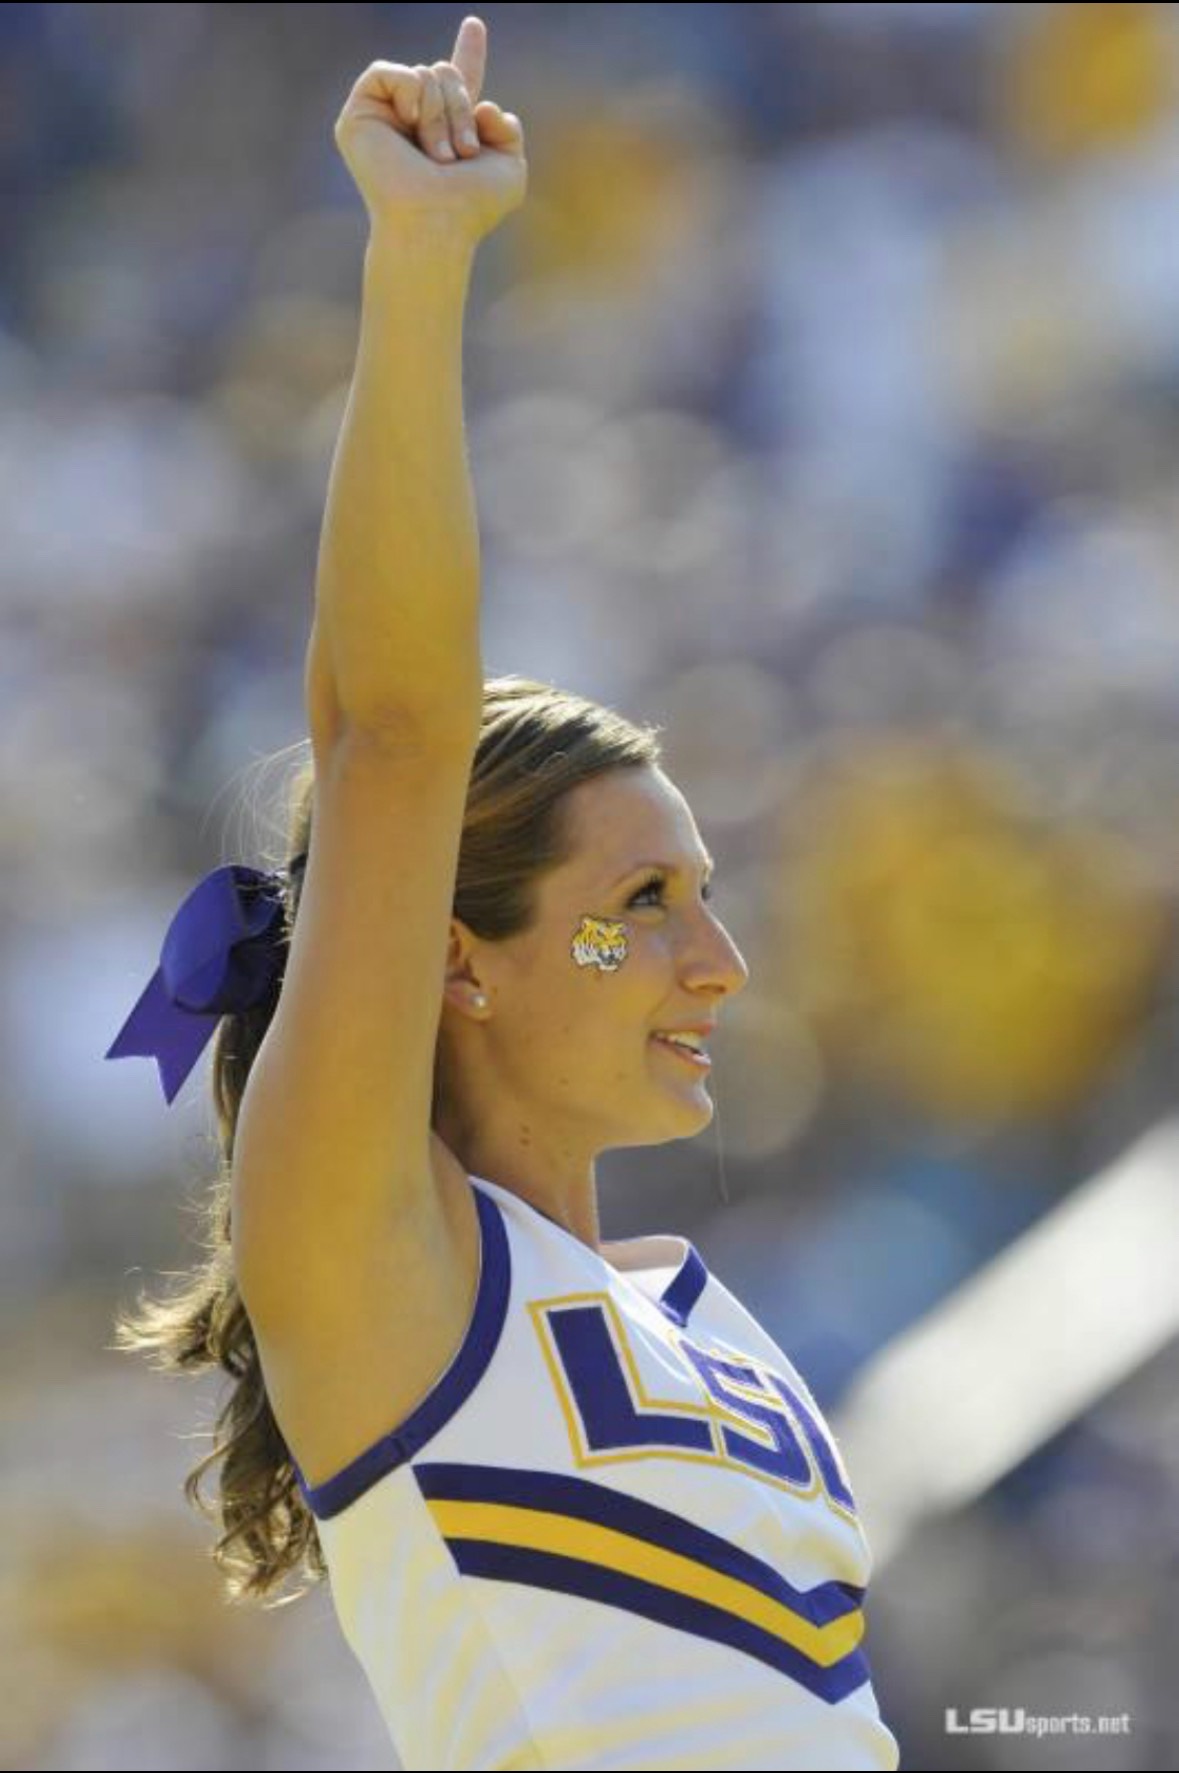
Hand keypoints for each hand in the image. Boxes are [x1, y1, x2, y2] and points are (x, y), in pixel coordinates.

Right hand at [333, 16, 526, 244]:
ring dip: (442, 114)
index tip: (475, 25)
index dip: (469, 53)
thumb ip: (508, 129)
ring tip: (439, 157)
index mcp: (447, 129)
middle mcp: (414, 120)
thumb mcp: (509, 168)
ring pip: (424, 73)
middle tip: (463, 152)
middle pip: (445, 71)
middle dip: (462, 106)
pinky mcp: (359, 116)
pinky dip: (410, 92)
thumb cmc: (473, 206)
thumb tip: (486, 105)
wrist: (439, 220)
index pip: (459, 83)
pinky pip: (391, 71)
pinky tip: (411, 122)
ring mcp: (385, 117)